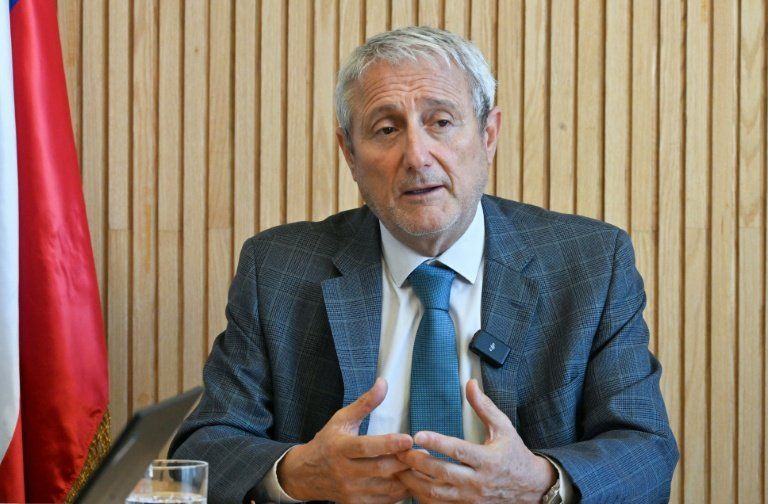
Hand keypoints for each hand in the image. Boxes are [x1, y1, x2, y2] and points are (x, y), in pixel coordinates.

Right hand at [277, 378, 413, 502]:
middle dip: (404, 461)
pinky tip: (409, 481)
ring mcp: (350, 491)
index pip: (366, 447)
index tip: (408, 439)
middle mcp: (344, 471)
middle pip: (380, 469)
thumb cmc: (328, 442)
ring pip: (385, 488)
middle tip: (422, 453)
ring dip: (406, 478)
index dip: (388, 444)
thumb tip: (383, 383)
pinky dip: (400, 492)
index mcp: (340, 448)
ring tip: (420, 467)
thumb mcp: (342, 419)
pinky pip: (384, 501)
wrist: (306, 474)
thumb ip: (365, 403)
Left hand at [395, 379, 556, 502]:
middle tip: (400, 452)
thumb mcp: (503, 427)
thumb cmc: (514, 454)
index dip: (437, 442)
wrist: (531, 487)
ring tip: (400, 468)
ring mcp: (471, 498)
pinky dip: (423, 497)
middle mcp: (478, 481)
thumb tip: (470, 383)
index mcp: (488, 459)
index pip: (458, 450)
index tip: (417, 434)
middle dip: (418, 462)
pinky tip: (412, 485)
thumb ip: (484, 407)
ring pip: (437, 493)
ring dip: (415, 482)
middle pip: (443, 473)